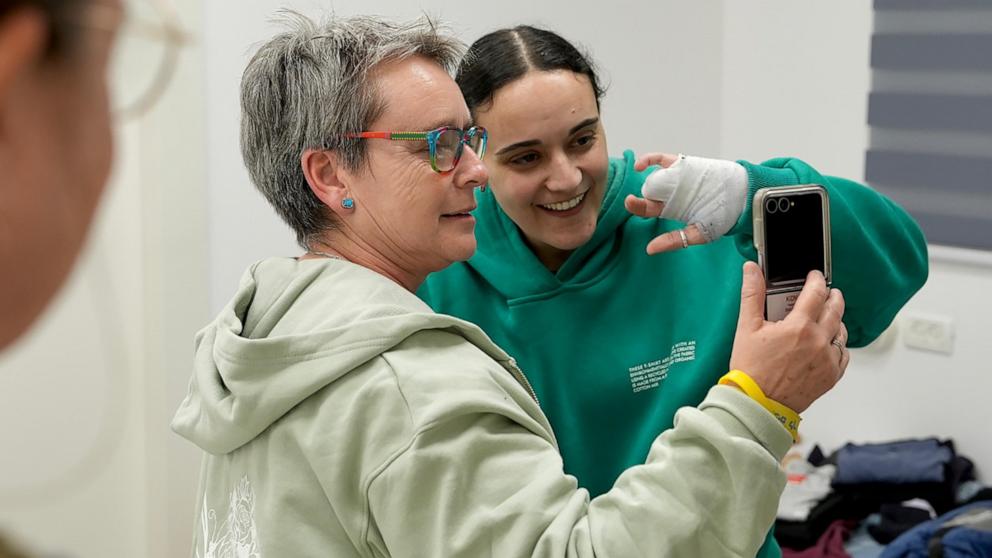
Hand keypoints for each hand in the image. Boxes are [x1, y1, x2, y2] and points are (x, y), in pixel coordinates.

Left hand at [624, 152, 747, 254]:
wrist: (743, 196)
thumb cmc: (724, 216)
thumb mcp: (699, 233)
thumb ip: (675, 241)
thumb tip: (650, 249)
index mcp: (672, 209)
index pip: (648, 209)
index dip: (638, 207)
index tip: (631, 205)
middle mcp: (671, 193)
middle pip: (648, 193)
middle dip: (638, 197)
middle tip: (631, 201)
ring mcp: (675, 178)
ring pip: (653, 176)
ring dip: (644, 179)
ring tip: (639, 183)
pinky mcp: (682, 164)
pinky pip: (661, 160)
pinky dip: (649, 160)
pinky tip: (640, 165)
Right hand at [729, 262, 848, 413]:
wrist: (758, 404)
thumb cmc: (751, 370)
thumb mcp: (746, 328)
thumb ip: (752, 294)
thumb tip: (752, 270)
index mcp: (799, 326)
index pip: (816, 292)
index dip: (816, 280)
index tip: (814, 277)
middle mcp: (818, 341)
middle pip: (835, 308)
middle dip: (832, 296)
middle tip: (827, 292)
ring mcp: (827, 360)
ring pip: (841, 331)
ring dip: (836, 320)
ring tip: (826, 318)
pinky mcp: (831, 376)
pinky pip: (843, 355)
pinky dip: (838, 345)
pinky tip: (827, 344)